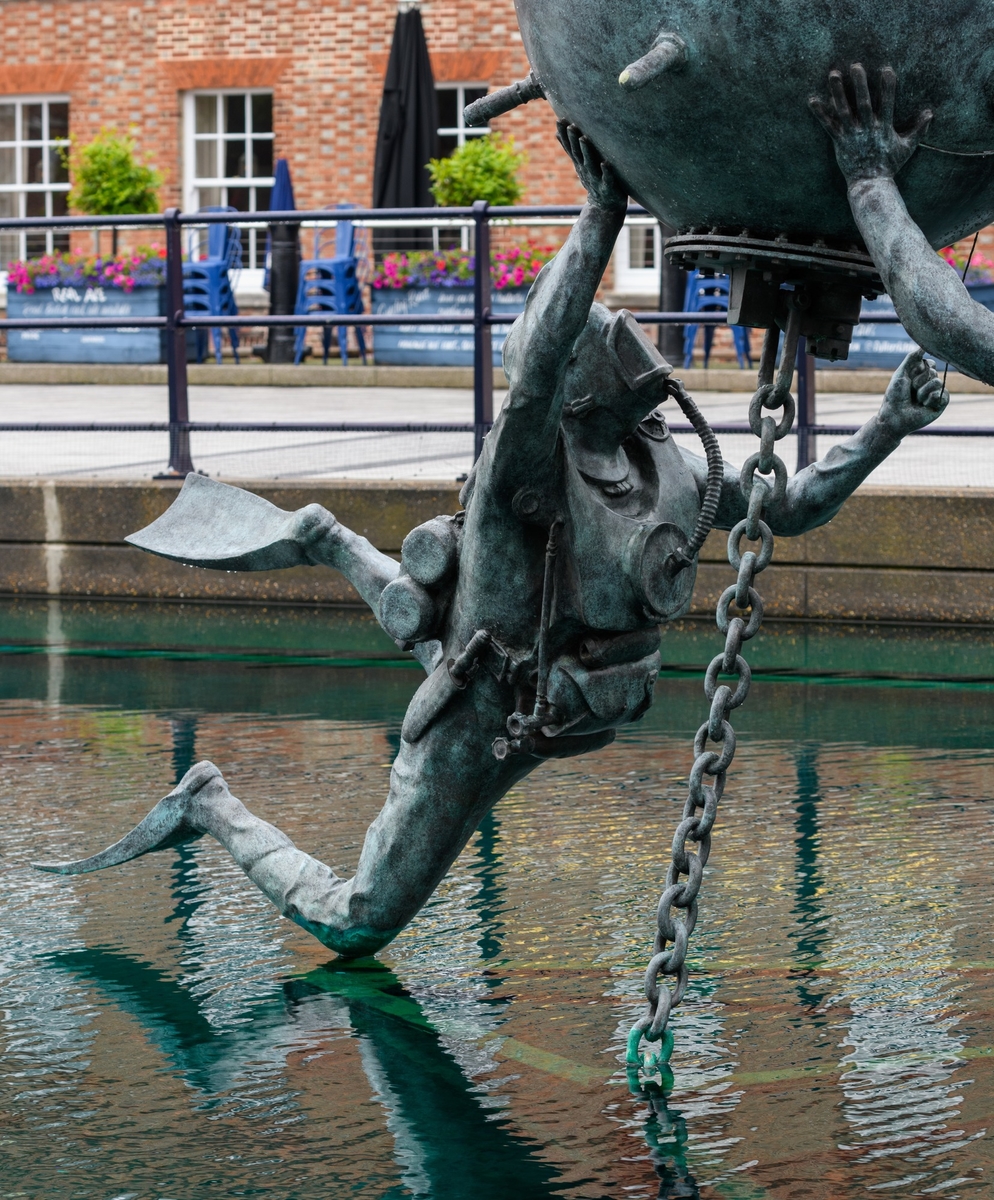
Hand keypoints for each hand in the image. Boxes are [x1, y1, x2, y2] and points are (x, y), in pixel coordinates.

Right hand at [556, 120, 627, 213]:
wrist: (604, 207)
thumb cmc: (595, 181)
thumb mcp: (581, 165)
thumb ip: (572, 150)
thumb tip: (557, 133)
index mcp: (580, 164)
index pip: (570, 148)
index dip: (564, 135)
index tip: (559, 121)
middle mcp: (586, 171)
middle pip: (578, 154)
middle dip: (573, 140)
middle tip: (571, 125)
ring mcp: (596, 179)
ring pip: (590, 164)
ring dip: (586, 152)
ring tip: (583, 138)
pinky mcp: (608, 188)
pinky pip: (607, 179)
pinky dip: (605, 172)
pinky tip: (605, 164)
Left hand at [809, 64, 931, 183]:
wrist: (870, 184)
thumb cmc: (890, 165)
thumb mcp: (907, 147)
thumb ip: (919, 130)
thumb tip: (930, 113)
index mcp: (884, 129)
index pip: (887, 104)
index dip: (887, 88)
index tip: (887, 70)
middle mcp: (867, 131)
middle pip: (863, 104)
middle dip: (860, 85)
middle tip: (856, 66)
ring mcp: (852, 136)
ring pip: (843, 111)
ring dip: (838, 92)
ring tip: (833, 74)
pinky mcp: (839, 143)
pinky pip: (828, 126)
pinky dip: (820, 114)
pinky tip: (813, 100)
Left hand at [879, 349, 948, 434]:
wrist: (894, 418)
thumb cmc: (894, 396)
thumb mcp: (901, 373)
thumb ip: (912, 358)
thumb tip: (923, 344)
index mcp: (920, 375)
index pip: (930, 363)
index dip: (919, 369)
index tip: (909, 378)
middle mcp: (929, 383)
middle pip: (932, 372)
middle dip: (918, 381)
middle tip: (910, 392)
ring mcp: (936, 393)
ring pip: (938, 382)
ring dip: (923, 391)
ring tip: (916, 400)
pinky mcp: (941, 403)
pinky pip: (944, 394)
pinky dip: (931, 398)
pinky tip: (924, 405)